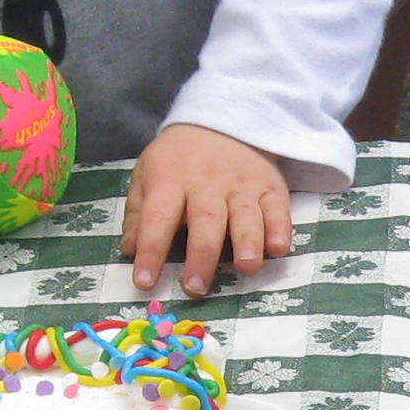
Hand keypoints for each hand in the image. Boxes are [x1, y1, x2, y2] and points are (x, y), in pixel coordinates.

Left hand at [123, 122, 287, 296]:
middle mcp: (207, 183)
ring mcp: (242, 185)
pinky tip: (278, 248)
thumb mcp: (147, 174)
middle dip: (202, 256)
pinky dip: (280, 229)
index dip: (151, 251)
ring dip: (247, 242)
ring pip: (245, 214)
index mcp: (170, 180)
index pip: (158, 218)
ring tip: (246, 268)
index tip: (144, 282)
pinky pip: (277, 208)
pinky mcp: (270, 187)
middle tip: (195, 287)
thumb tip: (129, 250)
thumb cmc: (178, 159)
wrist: (221, 122)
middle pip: (206, 220)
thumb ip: (139, 214)